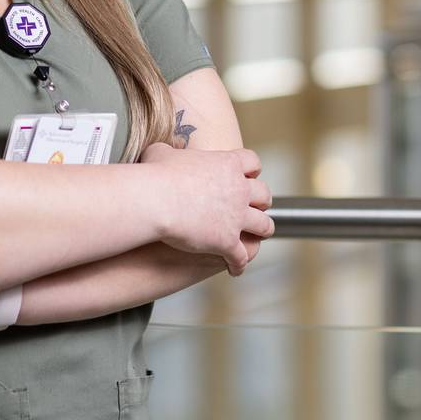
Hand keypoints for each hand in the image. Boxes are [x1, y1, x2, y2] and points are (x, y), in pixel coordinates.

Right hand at [141, 142, 273, 275]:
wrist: (156, 201)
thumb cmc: (156, 175)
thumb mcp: (160, 154)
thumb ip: (168, 151)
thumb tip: (161, 153)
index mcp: (227, 164)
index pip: (251, 162)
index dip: (252, 169)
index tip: (249, 174)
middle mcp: (239, 190)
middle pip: (264, 194)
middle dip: (262, 201)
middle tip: (257, 206)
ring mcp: (237, 217)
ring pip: (263, 226)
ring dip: (262, 231)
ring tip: (257, 237)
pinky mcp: (228, 242)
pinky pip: (241, 256)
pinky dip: (239, 263)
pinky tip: (235, 269)